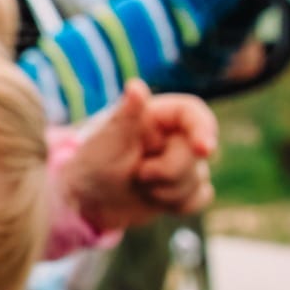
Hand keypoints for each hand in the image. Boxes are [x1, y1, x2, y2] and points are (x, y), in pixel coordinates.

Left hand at [61, 82, 217, 232]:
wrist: (86, 200)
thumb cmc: (92, 162)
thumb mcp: (106, 139)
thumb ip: (127, 115)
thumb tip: (135, 85)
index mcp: (157, 116)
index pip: (192, 112)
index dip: (204, 128)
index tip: (204, 150)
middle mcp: (173, 136)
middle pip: (196, 153)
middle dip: (169, 172)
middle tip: (139, 174)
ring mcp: (180, 162)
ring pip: (198, 179)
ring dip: (167, 191)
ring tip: (138, 185)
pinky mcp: (182, 188)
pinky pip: (199, 198)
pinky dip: (179, 204)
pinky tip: (154, 199)